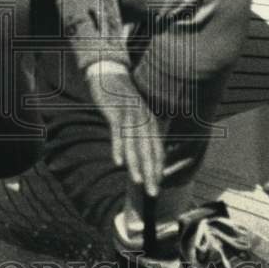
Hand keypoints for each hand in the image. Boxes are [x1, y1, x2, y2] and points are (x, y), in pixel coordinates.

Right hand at [85, 64, 163, 196]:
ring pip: (135, 145)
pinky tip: (118, 162)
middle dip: (152, 173)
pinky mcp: (116, 112)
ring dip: (136, 164)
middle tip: (153, 193)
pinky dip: (118, 147)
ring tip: (138, 182)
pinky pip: (118, 133)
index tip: (157, 187)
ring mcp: (131, 116)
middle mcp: (144, 120)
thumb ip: (139, 133)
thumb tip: (140, 154)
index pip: (157, 150)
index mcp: (151, 123)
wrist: (110, 74)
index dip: (158, 170)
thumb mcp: (134, 116)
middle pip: (149, 151)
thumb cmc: (121, 99)